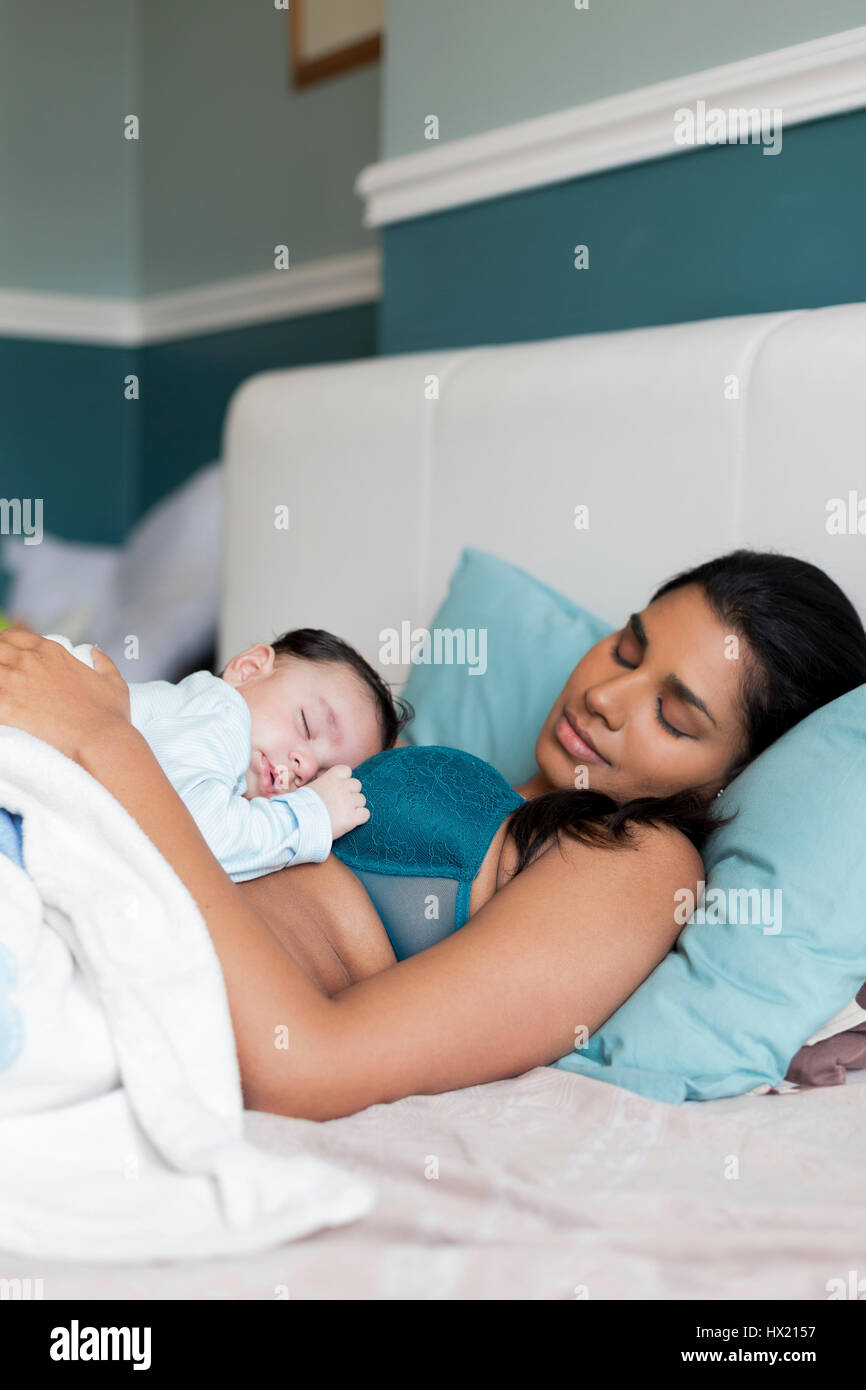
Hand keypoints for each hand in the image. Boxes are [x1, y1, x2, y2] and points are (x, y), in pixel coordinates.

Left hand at [0, 629, 129, 760]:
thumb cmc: (109, 716)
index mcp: (51, 652)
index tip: (7, 661)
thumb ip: (104, 662)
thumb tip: (95, 651)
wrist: (101, 741)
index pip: (13, 637)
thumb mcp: (114, 683)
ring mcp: (15, 681)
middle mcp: (30, 661)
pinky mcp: (6, 705)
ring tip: (4, 699)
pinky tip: (2, 714)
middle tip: (5, 682)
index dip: (6, 647)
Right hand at [307, 764, 368, 839]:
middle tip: (341, 804)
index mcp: (330, 778)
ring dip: (355, 807)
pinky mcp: (353, 817)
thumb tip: (321, 789)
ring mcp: (349, 801)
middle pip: (357, 785)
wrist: (300, 822)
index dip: (345, 779)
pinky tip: (350, 822)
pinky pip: (365, 814)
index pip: (346, 770)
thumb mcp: (308, 790)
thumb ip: (320, 786)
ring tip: (343, 815)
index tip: (339, 788)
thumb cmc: (300, 807)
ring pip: (362, 800)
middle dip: (351, 793)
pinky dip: (360, 818)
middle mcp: (342, 787)